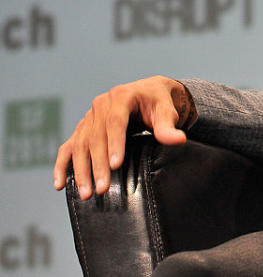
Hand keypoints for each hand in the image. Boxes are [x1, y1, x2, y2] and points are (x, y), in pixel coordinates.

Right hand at [53, 76, 194, 198]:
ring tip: (87, 193)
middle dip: (98, 165)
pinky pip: (68, 147)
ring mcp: (89, 117)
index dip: (114, 144)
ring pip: (80, 145)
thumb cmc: (159, 102)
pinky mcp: (83, 128)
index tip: (116, 165)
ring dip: (81, 170)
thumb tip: (178, 140)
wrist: (149, 93)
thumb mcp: (167, 111)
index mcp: (122, 96)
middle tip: (101, 189)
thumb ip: (168, 127)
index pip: (115, 122)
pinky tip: (60, 184)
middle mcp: (101, 105)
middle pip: (95, 137)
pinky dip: (62, 165)